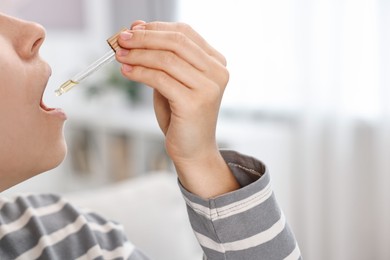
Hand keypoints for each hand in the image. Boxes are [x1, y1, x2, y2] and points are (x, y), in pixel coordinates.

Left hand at [116, 21, 238, 197]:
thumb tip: (137, 29)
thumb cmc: (181, 116)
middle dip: (144, 38)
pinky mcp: (194, 103)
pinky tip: (126, 72)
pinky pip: (160, 79)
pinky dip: (140, 73)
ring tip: (120, 55)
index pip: (185, 33)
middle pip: (176, 42)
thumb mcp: (173, 81)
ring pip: (166, 59)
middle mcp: (217, 72)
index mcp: (216, 63)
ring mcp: (208, 88)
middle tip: (122, 39)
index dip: (156, 27)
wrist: (193, 150)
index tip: (133, 28)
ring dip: (138, 55)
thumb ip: (161, 58)